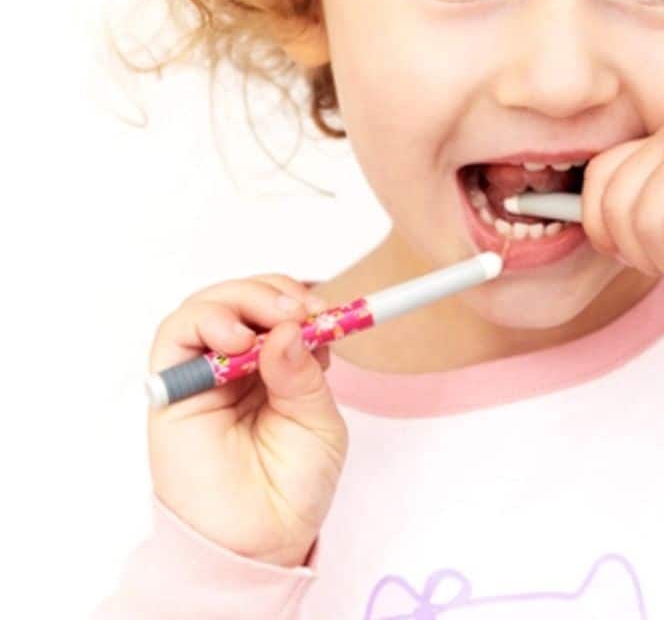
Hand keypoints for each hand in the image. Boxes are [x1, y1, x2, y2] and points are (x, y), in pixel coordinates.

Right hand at [147, 275, 347, 567]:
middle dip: (271, 293)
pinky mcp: (171, 391)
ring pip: (205, 308)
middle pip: (240, 299)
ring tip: (267, 325)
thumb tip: (288, 329)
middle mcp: (236, 364)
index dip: (296, 297)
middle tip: (298, 310)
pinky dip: (205, 321)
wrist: (260, 539)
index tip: (323, 307)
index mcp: (275, 364)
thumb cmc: (293, 484)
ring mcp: (202, 374)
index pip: (276, 308)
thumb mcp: (318, 419)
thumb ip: (302, 373)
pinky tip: (236, 339)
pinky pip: (174, 336)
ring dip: (239, 301)